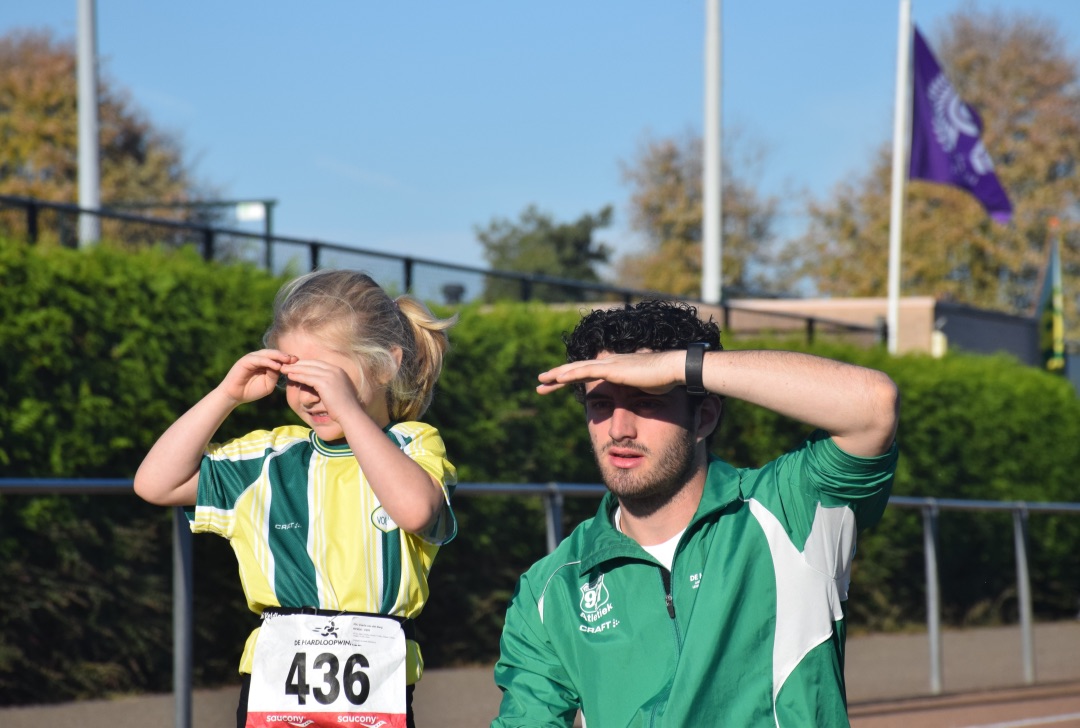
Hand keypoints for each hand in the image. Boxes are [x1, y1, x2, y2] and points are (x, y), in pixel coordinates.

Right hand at [218, 350, 297, 403]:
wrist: (234, 396)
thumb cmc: (251, 391)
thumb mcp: (268, 385)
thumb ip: (275, 376)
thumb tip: (282, 368)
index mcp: (265, 363)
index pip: (278, 358)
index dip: (288, 360)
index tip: (300, 363)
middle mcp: (259, 358)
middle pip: (275, 354)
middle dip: (285, 356)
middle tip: (296, 359)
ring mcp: (252, 358)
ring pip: (267, 354)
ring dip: (278, 356)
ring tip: (288, 360)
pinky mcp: (245, 361)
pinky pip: (259, 359)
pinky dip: (268, 362)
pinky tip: (277, 366)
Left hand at [279, 358, 365, 423]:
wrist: (350, 414)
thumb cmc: (344, 407)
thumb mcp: (337, 391)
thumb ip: (329, 385)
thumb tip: (320, 386)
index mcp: (338, 370)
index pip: (318, 363)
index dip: (306, 363)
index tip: (296, 365)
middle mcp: (335, 370)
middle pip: (312, 363)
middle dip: (298, 364)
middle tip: (286, 364)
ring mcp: (330, 375)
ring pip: (308, 369)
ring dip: (294, 369)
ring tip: (284, 369)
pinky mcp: (325, 383)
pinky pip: (307, 378)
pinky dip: (298, 376)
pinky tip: (290, 376)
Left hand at [537, 351, 683, 394]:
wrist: (675, 370)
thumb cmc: (664, 381)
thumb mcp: (643, 390)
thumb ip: (633, 394)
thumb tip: (633, 403)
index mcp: (614, 368)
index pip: (586, 373)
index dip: (569, 378)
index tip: (555, 385)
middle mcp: (609, 363)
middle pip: (576, 369)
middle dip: (556, 376)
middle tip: (539, 382)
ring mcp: (609, 364)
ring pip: (576, 369)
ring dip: (557, 375)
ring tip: (541, 380)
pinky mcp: (612, 369)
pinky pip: (585, 371)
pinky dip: (570, 374)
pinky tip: (557, 378)